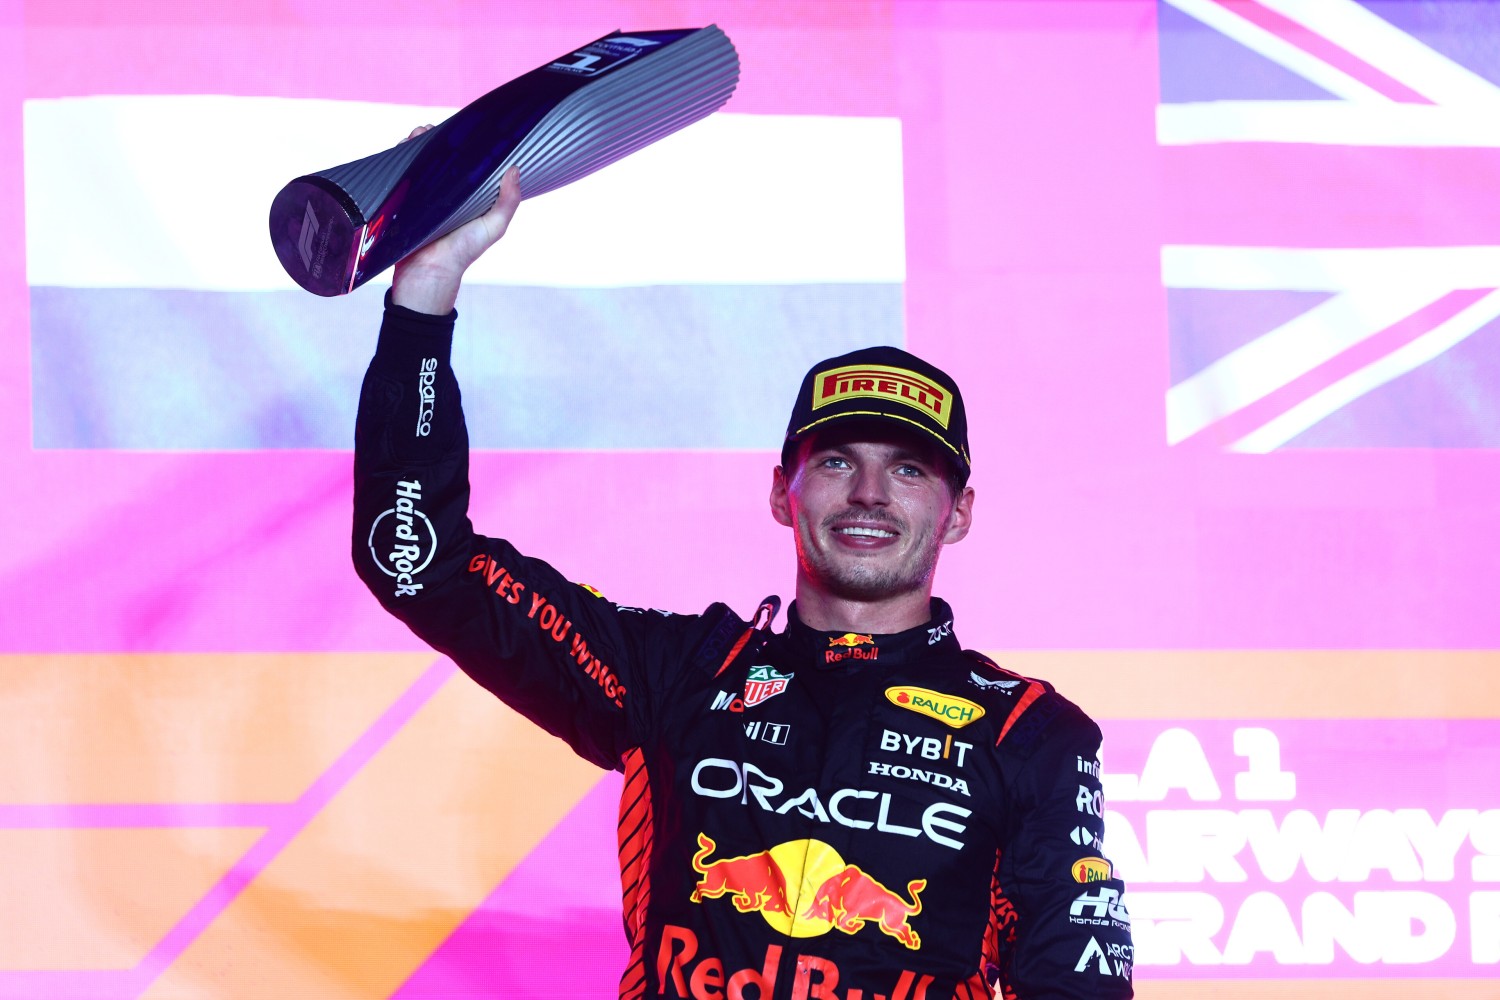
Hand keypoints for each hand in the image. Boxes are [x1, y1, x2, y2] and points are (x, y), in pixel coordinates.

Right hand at [391, 125, 521, 314]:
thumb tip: (515, 169)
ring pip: (420, 163)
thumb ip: (507, 202)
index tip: (462, 128)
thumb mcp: (493, 227)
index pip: (467, 164)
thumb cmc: (463, 252)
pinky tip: (402, 148)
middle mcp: (446, 193)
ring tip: (417, 135)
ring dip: (416, 146)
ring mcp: (423, 196)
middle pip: (440, 159)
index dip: (465, 145)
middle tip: (432, 129)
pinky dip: (400, 160)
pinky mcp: (403, 201)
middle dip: (436, 140)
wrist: (427, 273)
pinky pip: (401, 175)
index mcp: (468, 196)